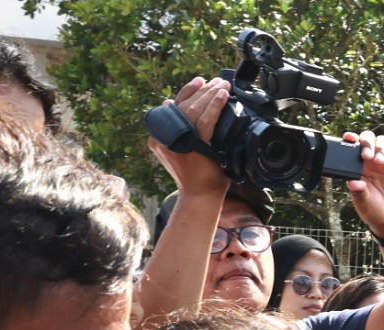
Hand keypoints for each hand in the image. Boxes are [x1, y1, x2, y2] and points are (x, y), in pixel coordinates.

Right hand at [148, 77, 231, 198]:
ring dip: (209, 94)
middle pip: (185, 106)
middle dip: (202, 91)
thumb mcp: (180, 146)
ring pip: (195, 111)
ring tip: (222, 85)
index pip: (174, 106)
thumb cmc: (194, 173)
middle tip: (216, 81)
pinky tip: (222, 95)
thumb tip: (167, 102)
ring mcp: (181, 142)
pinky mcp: (196, 146)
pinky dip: (215, 106)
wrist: (200, 196)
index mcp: (161, 135)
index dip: (187, 91)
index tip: (200, 80)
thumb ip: (174, 126)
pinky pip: (206, 121)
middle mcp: (167, 137)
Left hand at [346, 132, 383, 238]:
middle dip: (367, 143)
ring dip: (380, 147)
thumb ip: (358, 193)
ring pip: (383, 142)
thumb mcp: (363, 204)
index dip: (351, 139)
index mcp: (358, 167)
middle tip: (366, 156)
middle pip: (369, 140)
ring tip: (379, 161)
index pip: (353, 148)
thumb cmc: (373, 210)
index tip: (349, 138)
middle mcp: (372, 161)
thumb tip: (352, 183)